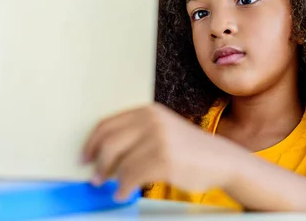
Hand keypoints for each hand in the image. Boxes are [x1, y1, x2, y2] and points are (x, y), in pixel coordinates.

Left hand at [82, 103, 237, 200]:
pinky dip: (122, 189)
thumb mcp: (163, 130)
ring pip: (119, 163)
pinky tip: (123, 193)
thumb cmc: (189, 149)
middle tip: (96, 177)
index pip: (107, 124)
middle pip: (108, 143)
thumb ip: (137, 134)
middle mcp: (152, 122)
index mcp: (148, 112)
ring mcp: (159, 140)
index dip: (91, 143)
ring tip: (113, 187)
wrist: (220, 160)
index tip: (85, 156)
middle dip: (98, 163)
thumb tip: (102, 154)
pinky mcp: (164, 160)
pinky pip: (130, 178)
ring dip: (111, 179)